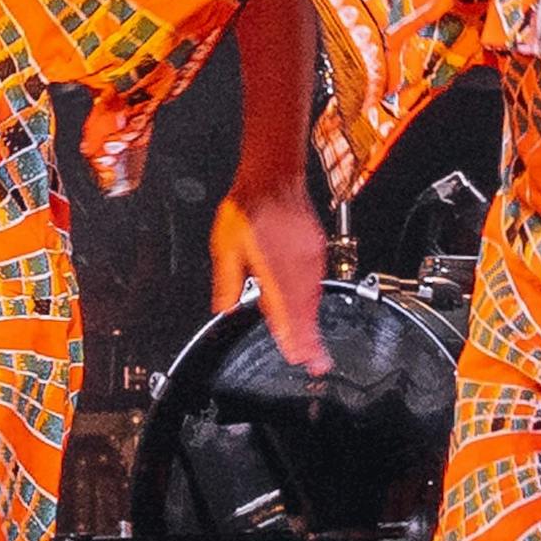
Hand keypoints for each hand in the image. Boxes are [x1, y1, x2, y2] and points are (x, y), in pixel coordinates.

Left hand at [225, 169, 332, 376]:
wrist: (273, 176)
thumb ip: (226, 278)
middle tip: (316, 365)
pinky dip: (313, 304)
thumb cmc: (248, 206)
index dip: (290, 333)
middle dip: (309, 339)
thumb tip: (223, 307)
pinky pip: (316, 283)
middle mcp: (295, 260)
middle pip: (304, 307)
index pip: (283, 306)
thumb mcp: (225, 243)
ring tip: (316, 350)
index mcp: (272, 261)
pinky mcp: (316, 249)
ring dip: (313, 324)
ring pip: (312, 296)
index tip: (296, 354)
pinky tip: (310, 315)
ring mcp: (309, 254)